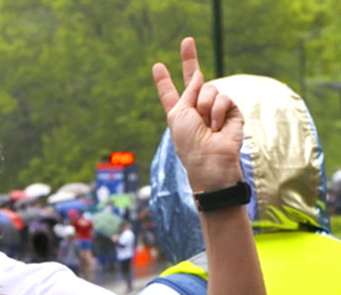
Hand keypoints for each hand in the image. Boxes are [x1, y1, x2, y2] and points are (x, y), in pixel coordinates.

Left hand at [152, 38, 242, 192]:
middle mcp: (196, 107)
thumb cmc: (189, 141)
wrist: (209, 158)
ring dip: (205, 105)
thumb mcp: (180, 114)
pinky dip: (218, 111)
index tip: (158, 66)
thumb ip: (188, 92)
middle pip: (195, 79)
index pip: (170, 93)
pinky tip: (218, 126)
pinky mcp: (232, 111)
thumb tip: (200, 75)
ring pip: (210, 88)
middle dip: (189, 58)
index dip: (164, 81)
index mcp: (179, 111)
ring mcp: (215, 108)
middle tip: (186, 40)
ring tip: (207, 125)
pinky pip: (224, 98)